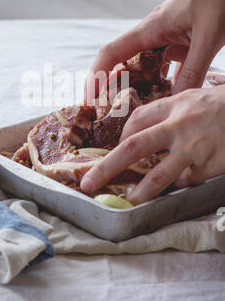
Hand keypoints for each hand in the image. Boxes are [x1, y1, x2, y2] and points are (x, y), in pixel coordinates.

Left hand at [80, 85, 224, 203]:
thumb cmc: (217, 106)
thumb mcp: (190, 98)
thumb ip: (164, 112)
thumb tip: (134, 132)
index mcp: (172, 105)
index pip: (134, 123)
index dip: (120, 138)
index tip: (114, 151)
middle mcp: (179, 126)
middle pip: (134, 147)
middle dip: (108, 167)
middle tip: (88, 184)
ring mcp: (196, 149)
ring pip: (160, 176)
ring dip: (141, 192)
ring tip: (128, 202)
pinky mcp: (211, 167)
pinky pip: (188, 182)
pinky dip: (180, 185)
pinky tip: (182, 182)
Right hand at [84, 0, 224, 103]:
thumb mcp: (208, 36)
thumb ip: (193, 69)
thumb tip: (174, 100)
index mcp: (150, 28)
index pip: (111, 53)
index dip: (96, 76)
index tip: (90, 99)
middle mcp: (153, 34)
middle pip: (125, 63)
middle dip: (115, 87)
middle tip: (112, 113)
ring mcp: (167, 38)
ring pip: (146, 67)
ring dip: (141, 86)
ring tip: (138, 110)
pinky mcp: (182, 41)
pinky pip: (168, 66)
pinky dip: (166, 82)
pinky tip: (170, 97)